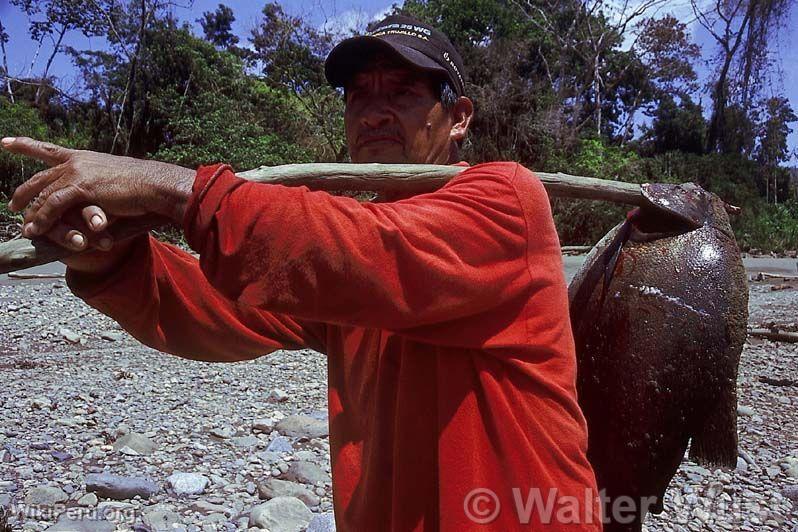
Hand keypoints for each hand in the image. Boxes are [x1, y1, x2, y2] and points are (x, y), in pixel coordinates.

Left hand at [1, 137, 194, 238]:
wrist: (154, 184)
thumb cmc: (143, 185)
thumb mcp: (116, 179)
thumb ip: (101, 184)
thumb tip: (102, 194)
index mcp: (84, 157)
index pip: (49, 150)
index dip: (26, 145)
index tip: (4, 142)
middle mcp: (76, 162)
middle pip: (40, 175)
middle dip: (23, 191)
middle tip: (11, 204)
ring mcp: (76, 173)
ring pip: (43, 193)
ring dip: (31, 211)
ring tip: (25, 226)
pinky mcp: (80, 188)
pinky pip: (52, 205)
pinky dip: (42, 219)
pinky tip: (35, 229)